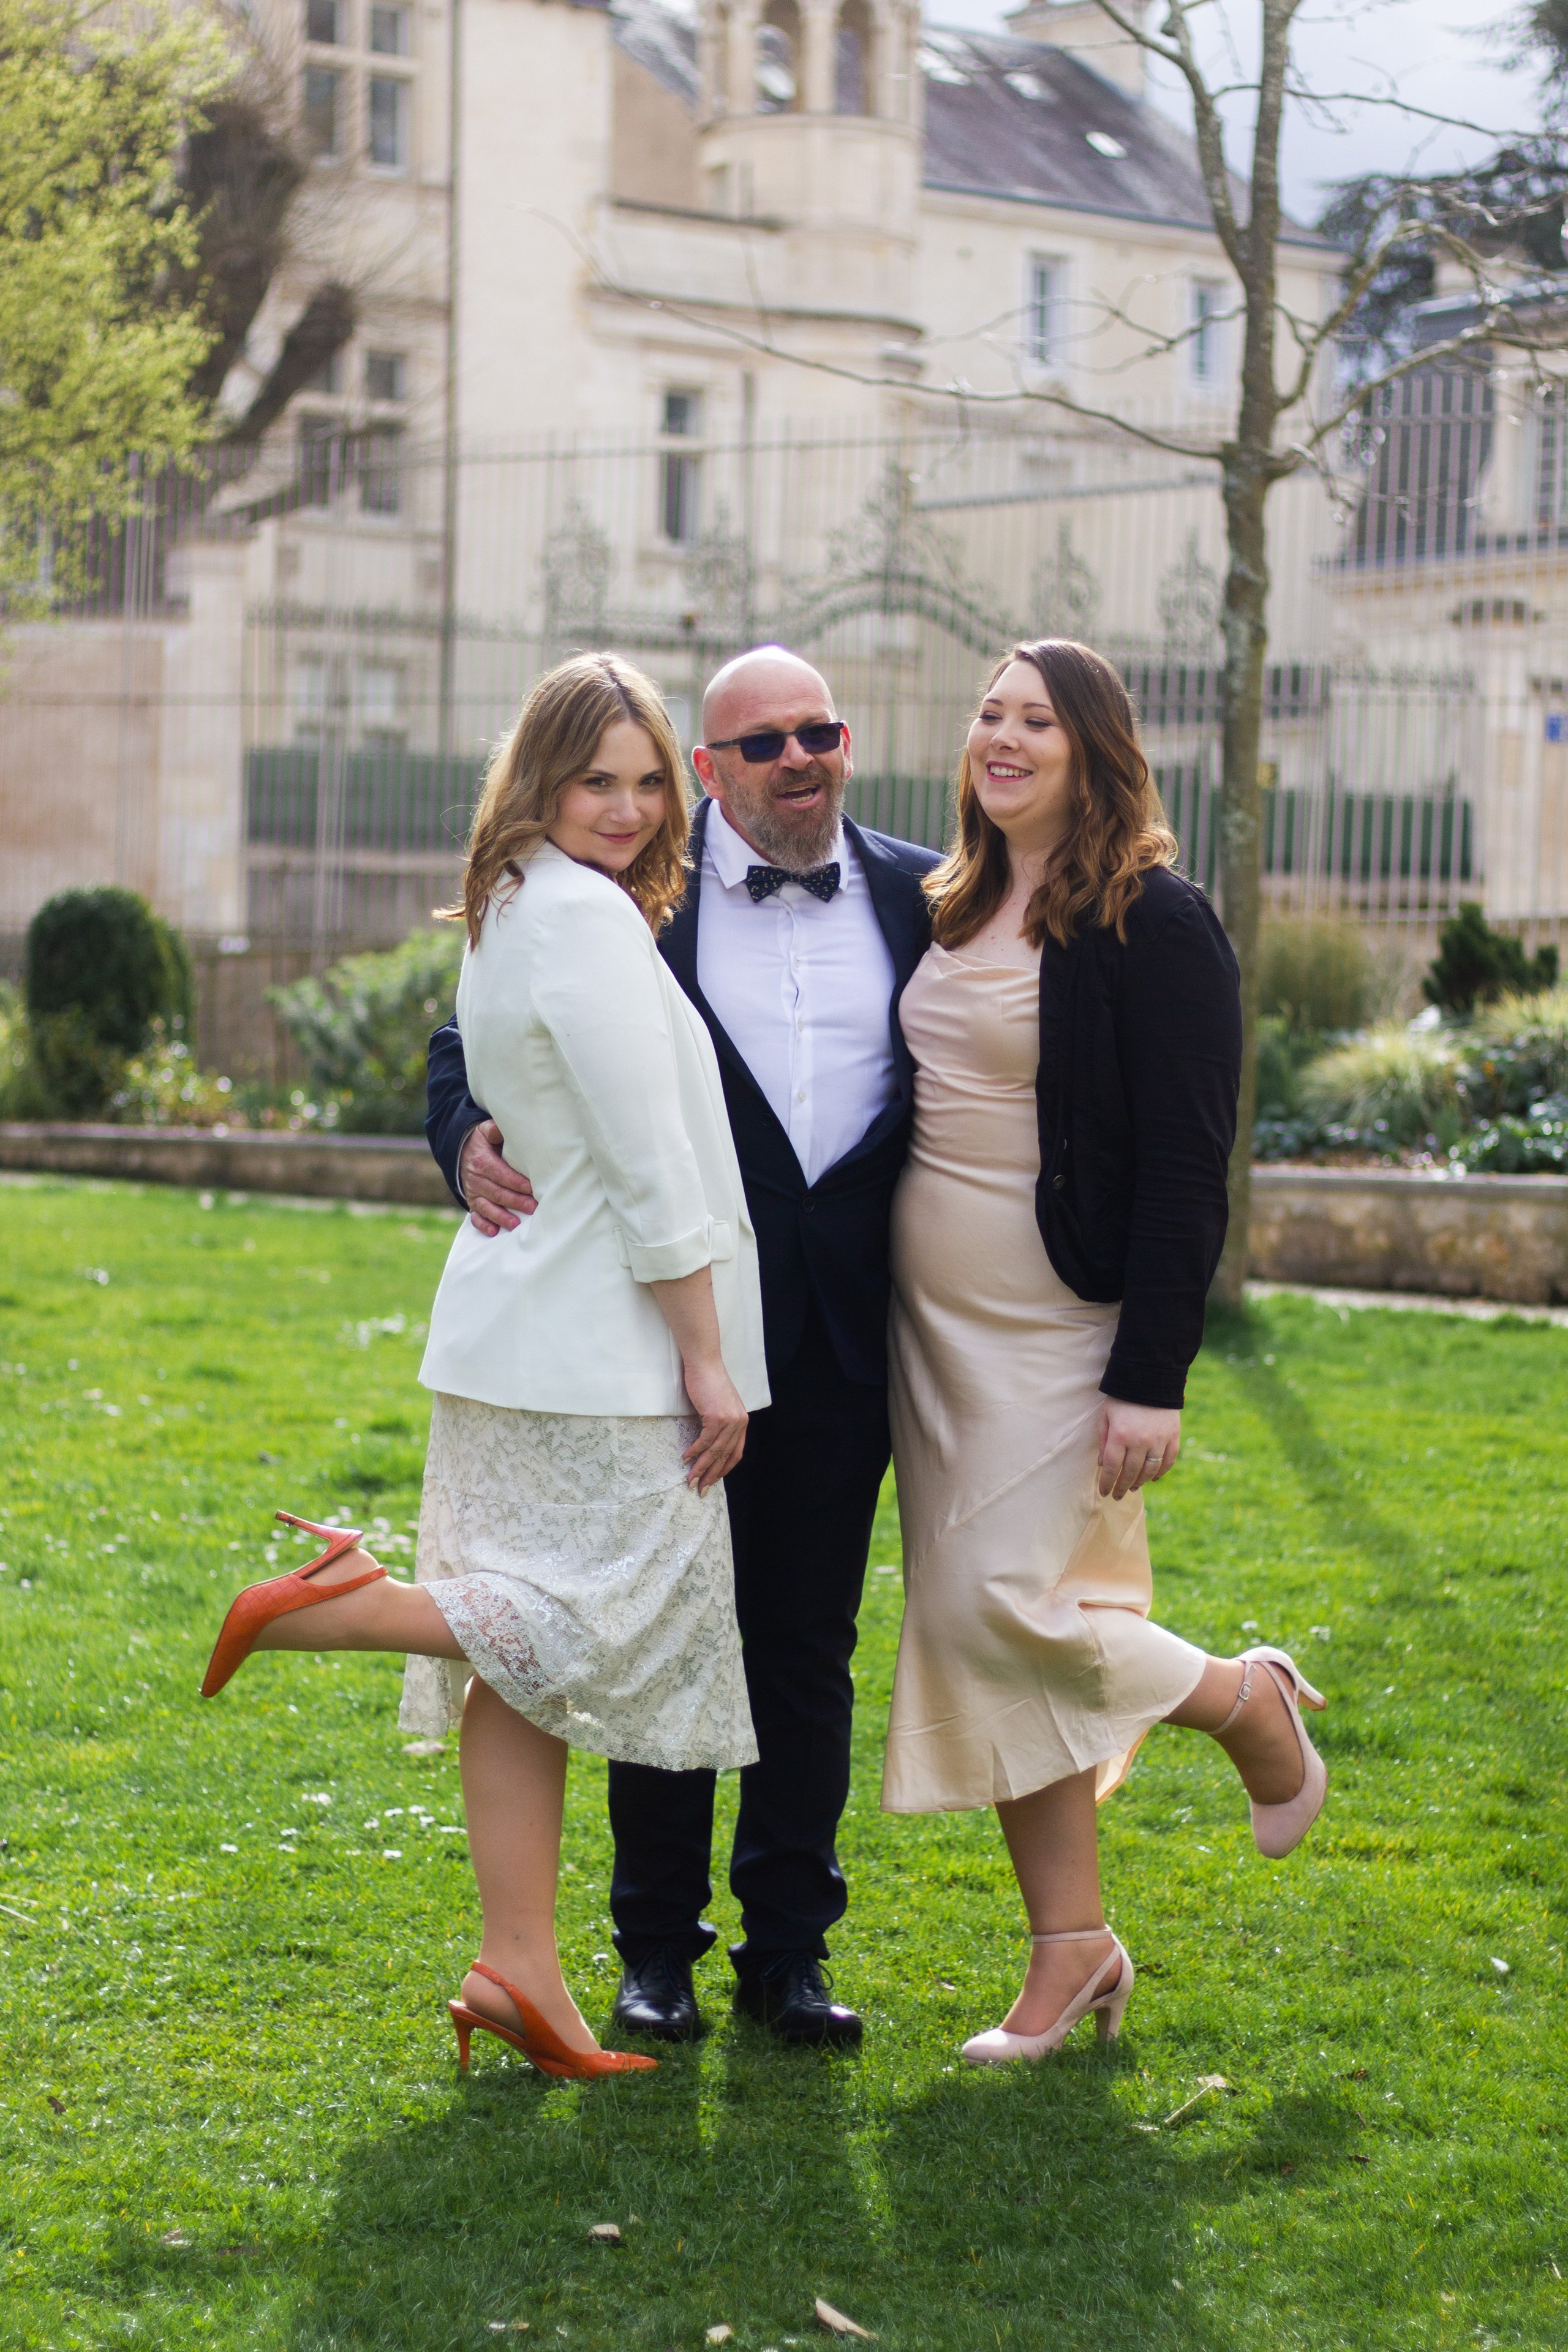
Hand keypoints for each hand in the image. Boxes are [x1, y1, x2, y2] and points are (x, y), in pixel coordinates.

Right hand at [459, 1121, 536, 1236]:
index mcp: (481, 1161)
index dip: (515, 1181)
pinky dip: (483, 1225)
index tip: (531, 1187)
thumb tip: (501, 1129)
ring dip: (501, 1217)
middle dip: (515, 1201)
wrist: (461, 1152)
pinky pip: (475, 1217)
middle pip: (497, 1192)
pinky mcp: (472, 1203)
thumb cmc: (482, 1142)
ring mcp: (473, 1193)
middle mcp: (476, 1179)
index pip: (500, 1173)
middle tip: (533, 1208)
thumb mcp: (485, 1131)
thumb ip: (494, 1130)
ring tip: (516, 1225)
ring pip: (487, 1207)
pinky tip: (494, 1232)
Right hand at [680, 1358, 747, 1495]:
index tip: (712, 1481)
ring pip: (715, 1451)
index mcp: (741, 1422)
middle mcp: (739, 1423)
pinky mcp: (716, 1416)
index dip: (724, 1469)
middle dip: (712, 1475)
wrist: (705, 1363)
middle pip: (725, 1456)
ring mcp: (729, 1420)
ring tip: (690, 1480)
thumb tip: (709, 1443)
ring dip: (701, 1468)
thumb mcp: (720, 1405)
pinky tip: (686, 1459)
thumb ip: (720, 1423)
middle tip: (700, 1489)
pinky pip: (705, 1441)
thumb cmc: (709, 1383)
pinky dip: (695, 1452)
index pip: (736, 1453)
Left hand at [1097, 1401, 1179, 1499]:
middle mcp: (1140, 1441)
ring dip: (1140, 1482)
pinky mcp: (1173, 1437)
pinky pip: (1168, 1461)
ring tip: (1133, 1488)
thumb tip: (1102, 1465)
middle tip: (1117, 1495)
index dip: (1107, 1482)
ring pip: (1149, 1470)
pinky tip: (1152, 1478)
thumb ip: (1103, 1440)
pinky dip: (1160, 1472)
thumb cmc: (1122, 1398)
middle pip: (1130, 1472)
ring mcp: (1159, 1440)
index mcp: (1120, 1435)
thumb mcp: (1105, 1415)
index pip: (1111, 1467)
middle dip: (1122, 1487)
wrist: (1150, 1379)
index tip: (1104, 1492)